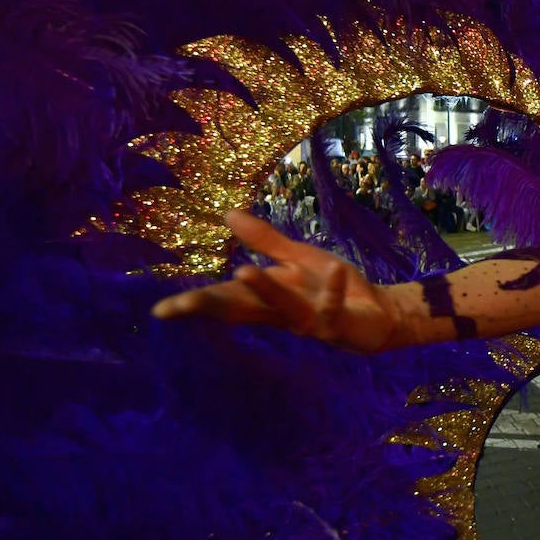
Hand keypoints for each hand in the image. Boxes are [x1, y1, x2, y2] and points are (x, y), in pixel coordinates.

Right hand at [150, 210, 398, 352]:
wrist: (378, 311)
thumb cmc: (333, 287)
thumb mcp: (298, 257)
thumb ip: (265, 240)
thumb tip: (227, 214)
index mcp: (268, 294)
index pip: (226, 298)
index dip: (194, 303)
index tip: (160, 310)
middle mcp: (282, 312)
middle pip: (243, 310)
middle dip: (212, 306)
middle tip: (179, 306)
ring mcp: (309, 321)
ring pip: (283, 310)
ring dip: (264, 292)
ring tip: (241, 271)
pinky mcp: (337, 325)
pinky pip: (332, 307)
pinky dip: (333, 290)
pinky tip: (334, 269)